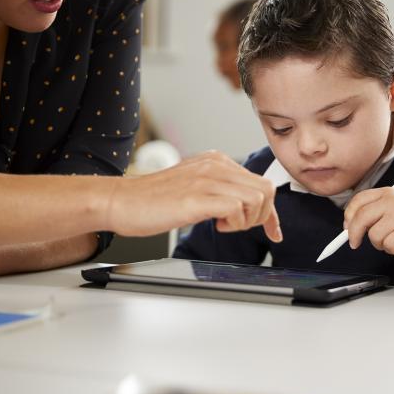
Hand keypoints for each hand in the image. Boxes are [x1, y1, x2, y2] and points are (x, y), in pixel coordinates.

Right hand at [106, 151, 281, 241]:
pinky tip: (214, 225)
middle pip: (266, 190)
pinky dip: (233, 223)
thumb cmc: (152, 200)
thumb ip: (218, 190)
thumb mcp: (194, 187)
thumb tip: (244, 207)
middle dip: (262, 216)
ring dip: (247, 220)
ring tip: (223, 224)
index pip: (260, 183)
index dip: (271, 212)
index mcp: (216, 161)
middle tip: (237, 226)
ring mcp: (207, 179)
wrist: (120, 201)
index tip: (273, 232)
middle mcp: (215, 165)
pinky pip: (237, 208)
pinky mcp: (197, 197)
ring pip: (257, 198)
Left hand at [343, 187, 393, 266]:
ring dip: (377, 243)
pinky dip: (389, 249)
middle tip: (354, 243)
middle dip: (354, 233)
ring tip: (387, 239)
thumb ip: (364, 215)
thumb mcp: (382, 214)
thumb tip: (347, 226)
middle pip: (362, 216)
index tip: (346, 227)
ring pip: (374, 234)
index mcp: (386, 193)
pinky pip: (386, 245)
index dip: (348, 215)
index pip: (359, 200)